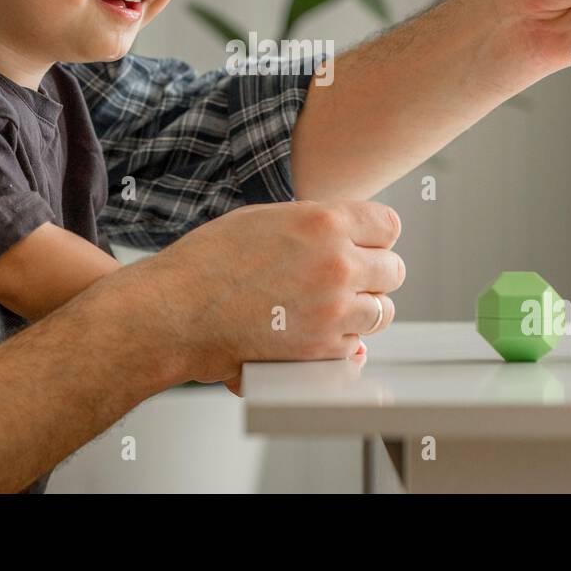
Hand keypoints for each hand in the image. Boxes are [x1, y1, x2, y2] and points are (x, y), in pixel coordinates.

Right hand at [139, 199, 403, 387]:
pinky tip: (311, 331)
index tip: (363, 245)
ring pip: (383, 311)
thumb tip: (348, 239)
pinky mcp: (323, 349)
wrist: (176, 312)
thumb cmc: (209, 262)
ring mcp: (334, 309)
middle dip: (373, 274)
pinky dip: (341, 341)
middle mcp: (337, 263)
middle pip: (394, 269)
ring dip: (362, 310)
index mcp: (324, 222)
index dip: (375, 237)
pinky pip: (357, 345)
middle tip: (345, 280)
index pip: (388, 225)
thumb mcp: (266, 220)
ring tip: (329, 308)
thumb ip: (314, 227)